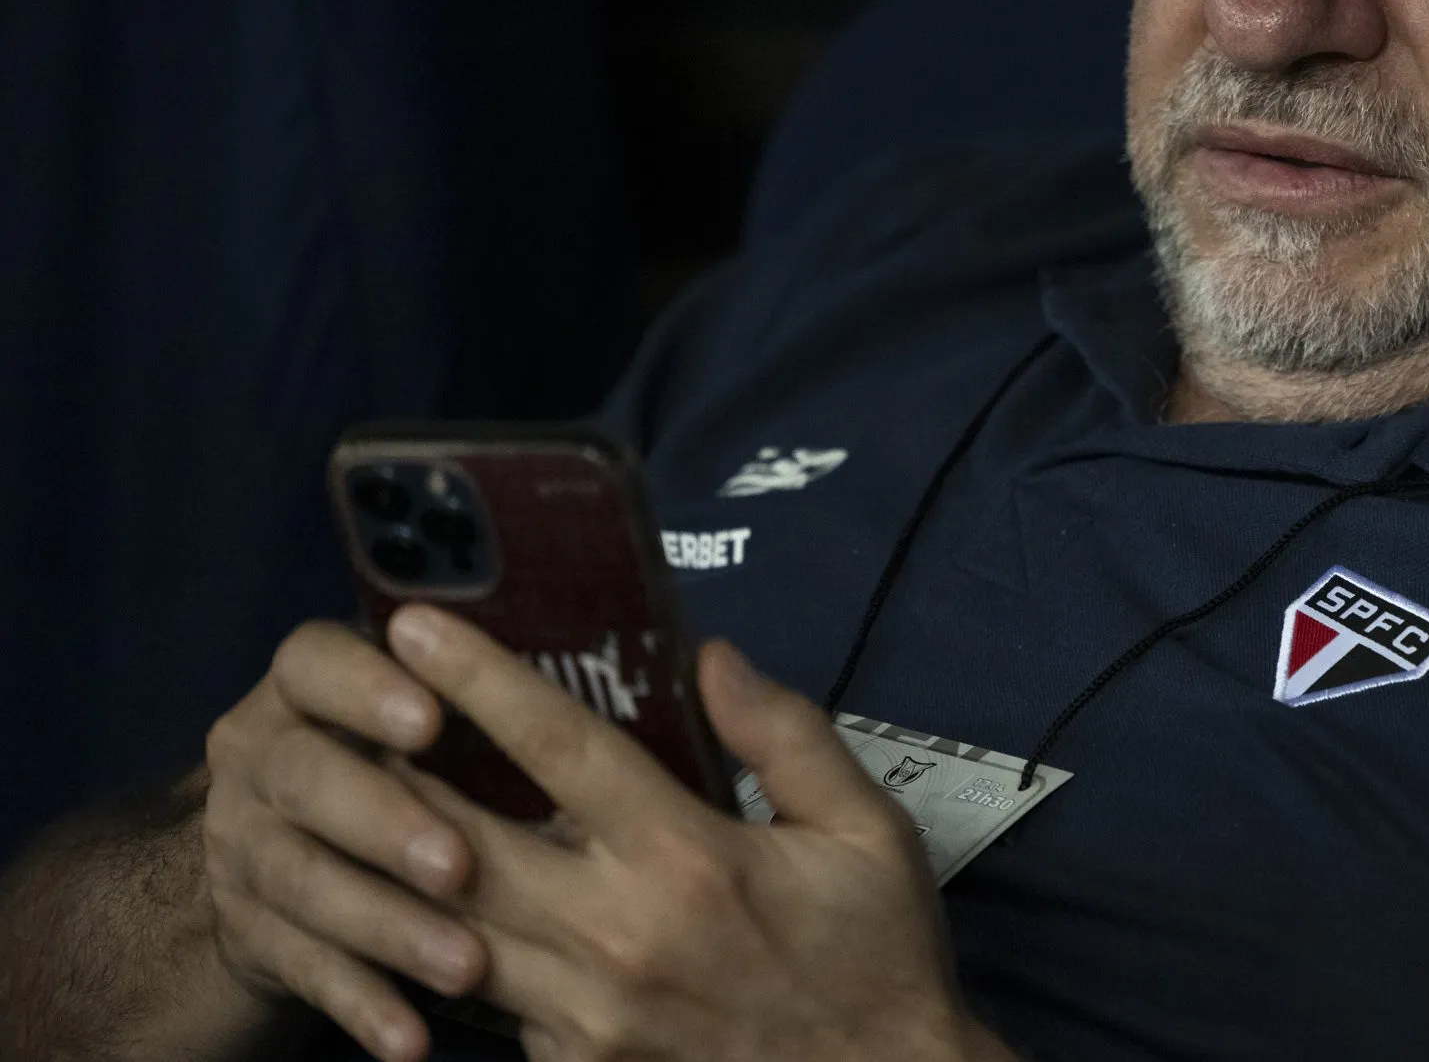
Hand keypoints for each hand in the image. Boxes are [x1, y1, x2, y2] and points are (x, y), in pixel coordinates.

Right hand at [200, 621, 489, 1061]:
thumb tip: (622, 676)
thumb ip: (484, 695)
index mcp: (306, 683)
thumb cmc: (404, 754)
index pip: (315, 660)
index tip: (434, 720)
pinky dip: (360, 1003)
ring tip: (467, 966)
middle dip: (386, 822)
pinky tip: (411, 1041)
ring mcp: (238, 843)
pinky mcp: (246, 928)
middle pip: (305, 777)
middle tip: (460, 867)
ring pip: (303, 881)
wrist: (287, 848)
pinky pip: (299, 967)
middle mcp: (256, 755)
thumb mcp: (422, 708)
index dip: (367, 687)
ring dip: (387, 925)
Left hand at [383, 605, 1011, 1061]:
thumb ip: (786, 737)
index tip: (416, 626)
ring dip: (396, 859)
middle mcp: (618, 935)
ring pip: (449, 926)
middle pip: (461, 839)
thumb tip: (710, 658)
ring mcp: (583, 1011)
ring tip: (359, 797)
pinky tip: (434, 906)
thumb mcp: (868, 832)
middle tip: (342, 710)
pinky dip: (450, 945)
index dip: (480, 684)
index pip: (561, 751)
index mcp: (689, 861)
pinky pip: (486, 997)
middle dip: (391, 769)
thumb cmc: (878, 957)